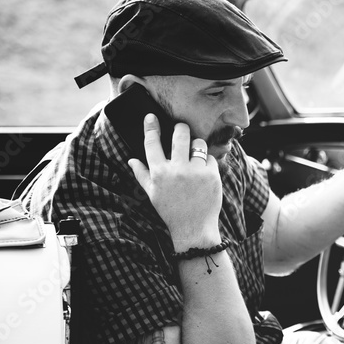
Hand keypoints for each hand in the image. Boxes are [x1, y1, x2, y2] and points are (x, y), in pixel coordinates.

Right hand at [128, 114, 222, 251]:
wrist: (194, 228)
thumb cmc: (171, 211)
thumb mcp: (152, 194)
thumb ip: (142, 175)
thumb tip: (131, 160)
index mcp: (159, 173)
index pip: (152, 144)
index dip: (151, 127)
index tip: (151, 116)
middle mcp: (177, 170)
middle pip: (180, 134)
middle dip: (181, 128)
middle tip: (181, 129)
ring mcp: (196, 171)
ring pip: (198, 143)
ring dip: (196, 145)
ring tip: (194, 154)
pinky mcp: (212, 175)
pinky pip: (210, 157)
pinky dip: (207, 161)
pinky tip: (204, 172)